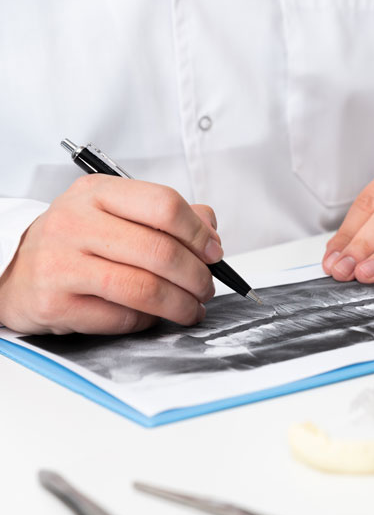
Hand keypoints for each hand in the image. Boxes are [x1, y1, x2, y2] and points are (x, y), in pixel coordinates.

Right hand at [0, 175, 222, 334]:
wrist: (16, 271)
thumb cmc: (77, 242)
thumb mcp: (115, 213)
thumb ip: (165, 215)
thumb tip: (209, 228)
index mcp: (96, 192)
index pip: (164, 205)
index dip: (198, 233)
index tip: (214, 252)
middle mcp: (75, 223)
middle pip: (159, 251)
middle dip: (196, 276)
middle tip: (206, 288)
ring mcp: (61, 264)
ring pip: (144, 288)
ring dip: (180, 304)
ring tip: (191, 308)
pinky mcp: (56, 303)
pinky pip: (122, 318)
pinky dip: (149, 321)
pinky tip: (154, 317)